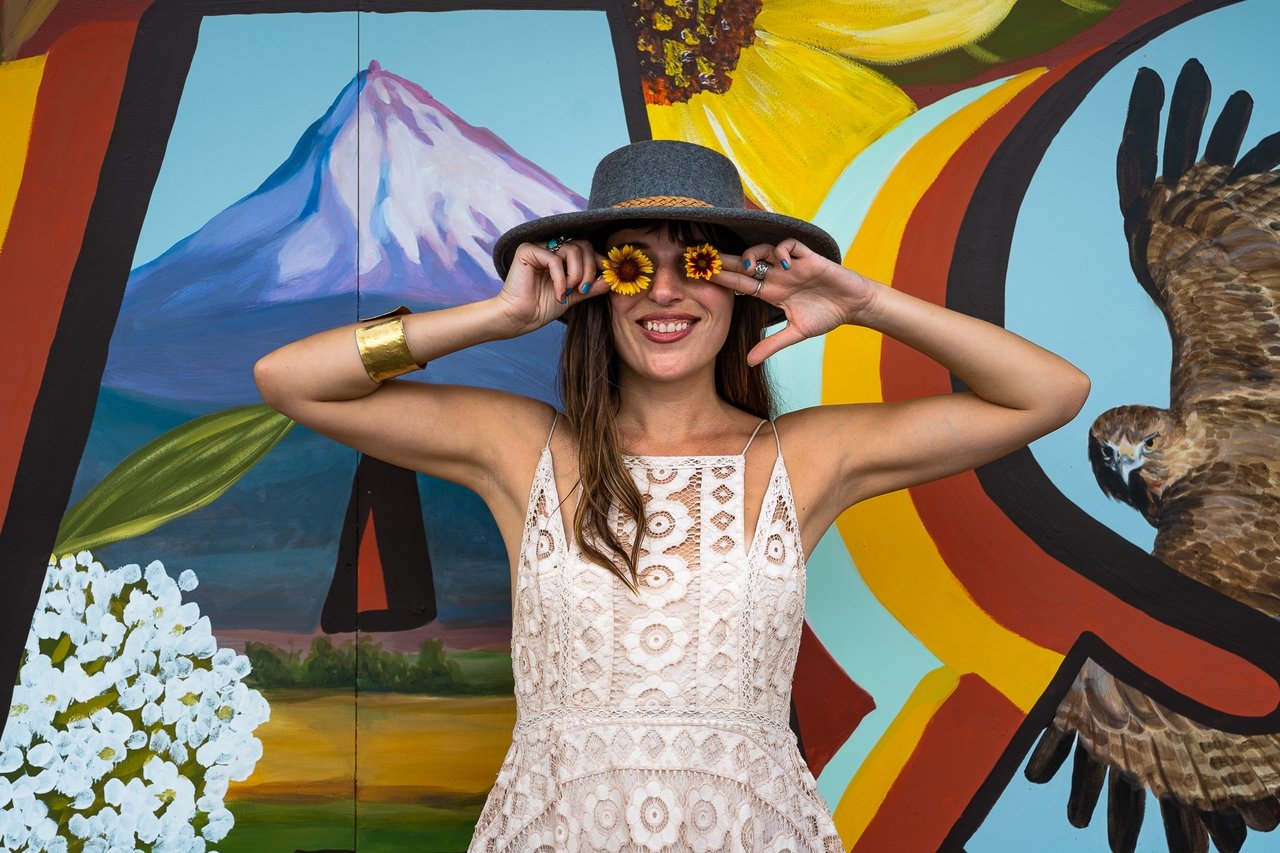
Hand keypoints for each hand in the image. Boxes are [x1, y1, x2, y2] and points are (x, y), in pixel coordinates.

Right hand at [495, 239, 606, 331]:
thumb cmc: (541, 308)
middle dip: (589, 270)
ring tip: (569, 292)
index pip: (586, 248)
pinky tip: (559, 294)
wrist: (519, 319)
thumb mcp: (574, 296)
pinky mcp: (528, 251)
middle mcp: (550, 247)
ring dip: (576, 275)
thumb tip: (611, 279)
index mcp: (560, 255)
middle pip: (582, 246)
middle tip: (584, 289)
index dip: (599, 261)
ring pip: (571, 250)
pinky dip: (561, 279)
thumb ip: (591, 286)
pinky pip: (555, 260)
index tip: (608, 277)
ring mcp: (538, 247)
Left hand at [714, 238, 878, 364]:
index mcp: (771, 292)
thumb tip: (749, 362)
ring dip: (753, 254)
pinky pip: (790, 246)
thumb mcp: (796, 333)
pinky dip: (783, 251)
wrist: (854, 305)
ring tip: (747, 264)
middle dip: (727, 261)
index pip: (741, 283)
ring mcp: (792, 266)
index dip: (723, 280)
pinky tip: (782, 263)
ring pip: (765, 251)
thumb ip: (772, 344)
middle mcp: (778, 276)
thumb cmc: (826, 315)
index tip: (703, 277)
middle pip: (746, 264)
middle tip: (709, 259)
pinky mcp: (808, 258)